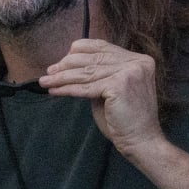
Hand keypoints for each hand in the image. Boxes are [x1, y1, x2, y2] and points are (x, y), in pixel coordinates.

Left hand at [39, 38, 164, 157]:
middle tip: (49, 71)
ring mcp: (129, 72)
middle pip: (93, 58)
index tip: (61, 61)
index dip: (78, 51)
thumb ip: (98, 76)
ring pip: (87, 73)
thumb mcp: (112, 90)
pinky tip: (55, 90)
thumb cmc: (125, 120)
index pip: (102, 47)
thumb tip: (71, 67)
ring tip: (46, 81)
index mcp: (138, 59)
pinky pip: (86, 87)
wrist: (142, 142)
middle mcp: (136, 62)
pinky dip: (67, 89)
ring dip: (62, 77)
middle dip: (66, 65)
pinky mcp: (119, 85)